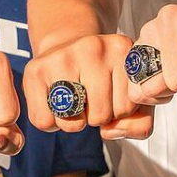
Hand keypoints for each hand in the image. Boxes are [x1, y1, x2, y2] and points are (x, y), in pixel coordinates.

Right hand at [21, 33, 153, 139]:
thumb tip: (110, 130)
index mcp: (122, 49)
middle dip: (97, 117)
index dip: (120, 112)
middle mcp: (94, 46)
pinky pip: (45, 122)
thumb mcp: (131, 96)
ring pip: (73, 123)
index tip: (113, 94)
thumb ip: (141, 123)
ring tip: (75, 100)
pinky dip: (51, 123)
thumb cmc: (102, 77)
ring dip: (74, 122)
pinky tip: (56, 102)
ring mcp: (63, 56)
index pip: (128, 109)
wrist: (66, 46)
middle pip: (101, 116)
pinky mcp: (36, 69)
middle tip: (91, 97)